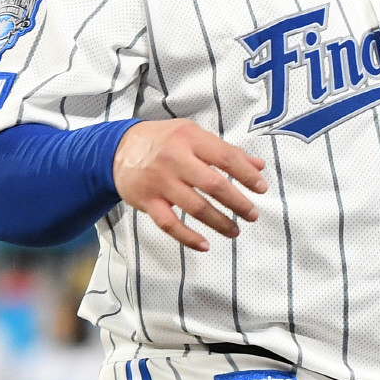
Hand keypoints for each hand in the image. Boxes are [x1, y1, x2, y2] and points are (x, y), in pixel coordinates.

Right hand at [113, 119, 267, 251]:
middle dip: (237, 202)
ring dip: (219, 222)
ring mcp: (160, 182)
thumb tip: (258, 165)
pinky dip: (187, 238)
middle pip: (213, 184)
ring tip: (235, 231)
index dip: (247, 174)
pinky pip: (169, 224)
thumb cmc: (164, 140)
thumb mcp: (194, 134)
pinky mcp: (146, 201)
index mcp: (190, 138)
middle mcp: (175, 159)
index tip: (262, 188)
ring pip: (194, 207)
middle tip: (252, 214)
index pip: (226, 157)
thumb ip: (226, 150)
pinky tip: (205, 245)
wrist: (118, 149)